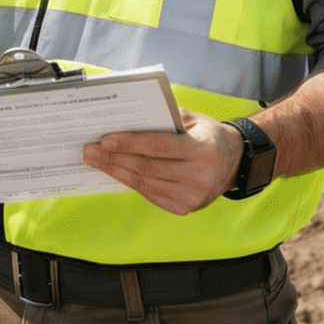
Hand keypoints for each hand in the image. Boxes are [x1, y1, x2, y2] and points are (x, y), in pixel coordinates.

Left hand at [82, 108, 244, 214]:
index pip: (159, 146)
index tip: (105, 139)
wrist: (234, 163)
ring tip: (95, 160)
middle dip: (113, 158)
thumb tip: (129, 115)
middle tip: (89, 150)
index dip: (130, 143)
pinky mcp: (185, 208)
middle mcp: (198, 176)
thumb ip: (165, 116)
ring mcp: (192, 196)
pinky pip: (150, 194)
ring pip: (144, 183)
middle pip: (147, 167)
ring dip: (116, 171)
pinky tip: (115, 172)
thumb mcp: (193, 119)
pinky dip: (130, 182)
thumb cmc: (208, 135)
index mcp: (202, 149)